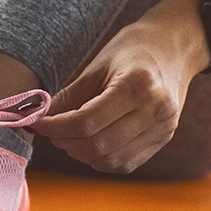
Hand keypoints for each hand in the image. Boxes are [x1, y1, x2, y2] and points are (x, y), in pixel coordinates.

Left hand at [31, 14, 207, 174]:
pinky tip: (89, 144)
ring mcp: (164, 128)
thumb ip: (68, 96)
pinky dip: (100, 159)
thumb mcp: (97, 66)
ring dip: (81, 153)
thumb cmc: (132, 50)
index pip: (86, 122)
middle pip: (98, 144)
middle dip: (64, 141)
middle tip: (50, 129)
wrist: (175, 47)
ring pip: (111, 160)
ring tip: (68, 136)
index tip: (35, 123)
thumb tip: (35, 117)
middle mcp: (156, 110)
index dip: (54, 127)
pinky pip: (126, 163)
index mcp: (138, 85)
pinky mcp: (165, 139)